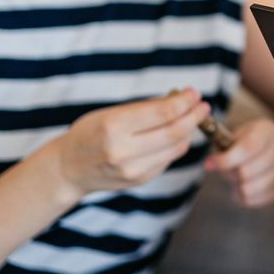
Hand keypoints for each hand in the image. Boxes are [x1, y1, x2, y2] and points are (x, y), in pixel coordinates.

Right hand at [49, 88, 208, 198]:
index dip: (184, 102)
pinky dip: (176, 145)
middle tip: (204, 106)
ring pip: (175, 148)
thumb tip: (178, 99)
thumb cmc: (90, 133)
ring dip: (189, 131)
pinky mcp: (140, 180)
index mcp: (113, 127)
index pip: (161, 113)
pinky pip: (167, 159)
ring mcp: (133, 170)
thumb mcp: (110, 113)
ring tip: (194, 117)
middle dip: (194, 117)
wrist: (68, 169)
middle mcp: (123, 151)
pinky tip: (177, 135)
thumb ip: (144, 108)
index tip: (194, 93)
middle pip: (174, 132)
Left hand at [203, 119, 273, 206]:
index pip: (245, 150)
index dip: (223, 160)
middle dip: (227, 173)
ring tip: (235, 178)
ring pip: (248, 190)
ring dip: (235, 186)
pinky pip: (254, 200)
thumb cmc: (267, 139)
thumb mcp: (251, 130)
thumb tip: (211, 163)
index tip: (208, 163)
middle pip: (244, 173)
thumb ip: (231, 143)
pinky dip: (243, 195)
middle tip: (224, 168)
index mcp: (268, 134)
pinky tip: (244, 186)